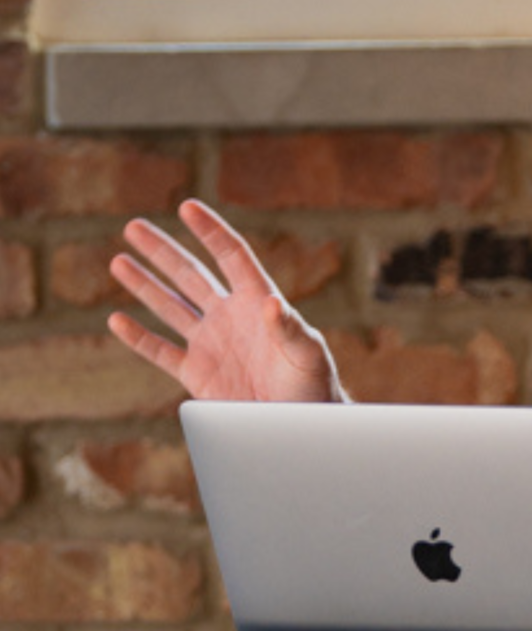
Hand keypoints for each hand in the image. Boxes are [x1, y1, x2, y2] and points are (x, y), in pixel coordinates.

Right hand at [108, 199, 344, 403]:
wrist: (302, 423)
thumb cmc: (314, 384)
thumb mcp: (308, 353)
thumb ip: (289, 328)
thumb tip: (273, 303)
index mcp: (259, 303)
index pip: (232, 257)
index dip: (210, 232)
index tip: (188, 207)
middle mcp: (231, 316)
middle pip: (191, 275)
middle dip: (162, 251)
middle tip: (133, 227)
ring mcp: (212, 342)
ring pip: (170, 307)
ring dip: (144, 285)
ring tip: (118, 261)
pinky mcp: (197, 373)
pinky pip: (161, 350)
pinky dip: (139, 337)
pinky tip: (117, 320)